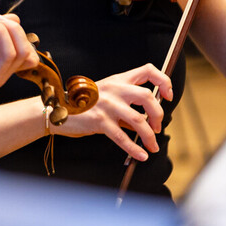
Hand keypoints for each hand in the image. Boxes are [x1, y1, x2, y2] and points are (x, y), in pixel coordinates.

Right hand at [55, 64, 172, 162]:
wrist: (57, 110)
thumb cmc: (83, 104)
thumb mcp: (106, 97)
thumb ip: (127, 106)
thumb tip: (147, 122)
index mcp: (119, 80)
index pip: (148, 70)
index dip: (164, 81)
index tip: (168, 96)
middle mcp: (115, 89)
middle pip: (148, 96)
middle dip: (159, 115)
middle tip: (158, 127)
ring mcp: (107, 105)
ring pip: (139, 120)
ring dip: (150, 136)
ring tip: (152, 146)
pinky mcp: (100, 121)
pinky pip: (122, 138)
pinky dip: (135, 149)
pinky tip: (141, 155)